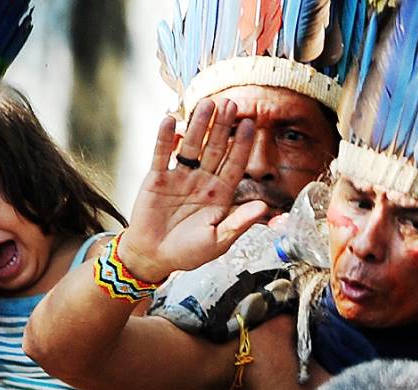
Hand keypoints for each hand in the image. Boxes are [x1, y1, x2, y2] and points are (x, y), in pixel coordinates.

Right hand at [119, 99, 264, 282]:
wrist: (153, 257)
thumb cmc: (187, 252)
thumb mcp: (219, 241)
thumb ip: (239, 222)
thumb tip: (264, 208)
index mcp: (220, 194)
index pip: (234, 164)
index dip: (242, 144)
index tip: (250, 124)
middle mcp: (202, 180)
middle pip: (214, 148)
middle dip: (222, 126)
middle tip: (230, 103)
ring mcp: (179, 177)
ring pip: (190, 146)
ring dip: (198, 125)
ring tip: (205, 104)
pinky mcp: (157, 178)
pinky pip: (161, 155)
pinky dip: (164, 138)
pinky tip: (170, 121)